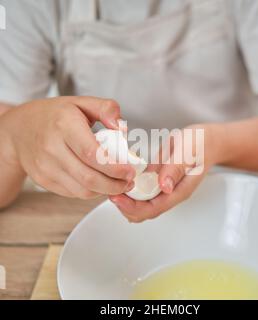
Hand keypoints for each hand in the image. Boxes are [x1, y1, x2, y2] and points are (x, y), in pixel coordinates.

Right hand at [0, 96, 135, 198]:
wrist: (21, 129)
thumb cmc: (54, 116)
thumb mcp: (81, 102)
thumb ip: (106, 109)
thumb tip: (123, 129)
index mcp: (64, 125)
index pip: (92, 154)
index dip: (114, 168)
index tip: (130, 171)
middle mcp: (52, 148)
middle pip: (89, 178)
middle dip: (114, 185)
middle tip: (129, 182)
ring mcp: (45, 167)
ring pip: (82, 190)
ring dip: (105, 191)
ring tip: (118, 183)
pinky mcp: (44, 180)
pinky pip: (73, 193)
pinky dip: (91, 192)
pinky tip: (100, 183)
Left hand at [110, 124, 220, 221]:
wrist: (204, 140)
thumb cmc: (199, 144)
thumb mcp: (188, 152)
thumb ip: (176, 169)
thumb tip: (165, 188)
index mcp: (178, 191)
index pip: (152, 209)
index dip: (132, 207)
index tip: (116, 197)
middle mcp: (168, 194)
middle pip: (143, 212)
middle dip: (125, 206)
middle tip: (110, 190)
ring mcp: (162, 188)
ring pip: (140, 203)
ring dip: (125, 198)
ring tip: (112, 185)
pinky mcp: (157, 180)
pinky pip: (140, 191)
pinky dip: (129, 188)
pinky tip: (120, 178)